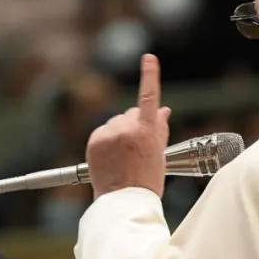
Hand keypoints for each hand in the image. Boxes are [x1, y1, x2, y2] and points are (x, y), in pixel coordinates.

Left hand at [86, 55, 170, 198]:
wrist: (124, 200)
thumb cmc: (147, 180)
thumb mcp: (160, 153)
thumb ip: (160, 128)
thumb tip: (163, 109)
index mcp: (147, 131)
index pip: (150, 97)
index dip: (150, 75)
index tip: (149, 58)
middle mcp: (126, 129)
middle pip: (132, 113)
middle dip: (136, 123)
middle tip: (138, 146)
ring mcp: (108, 135)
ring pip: (116, 123)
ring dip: (120, 133)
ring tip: (124, 156)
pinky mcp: (94, 141)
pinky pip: (103, 133)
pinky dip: (107, 141)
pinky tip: (112, 157)